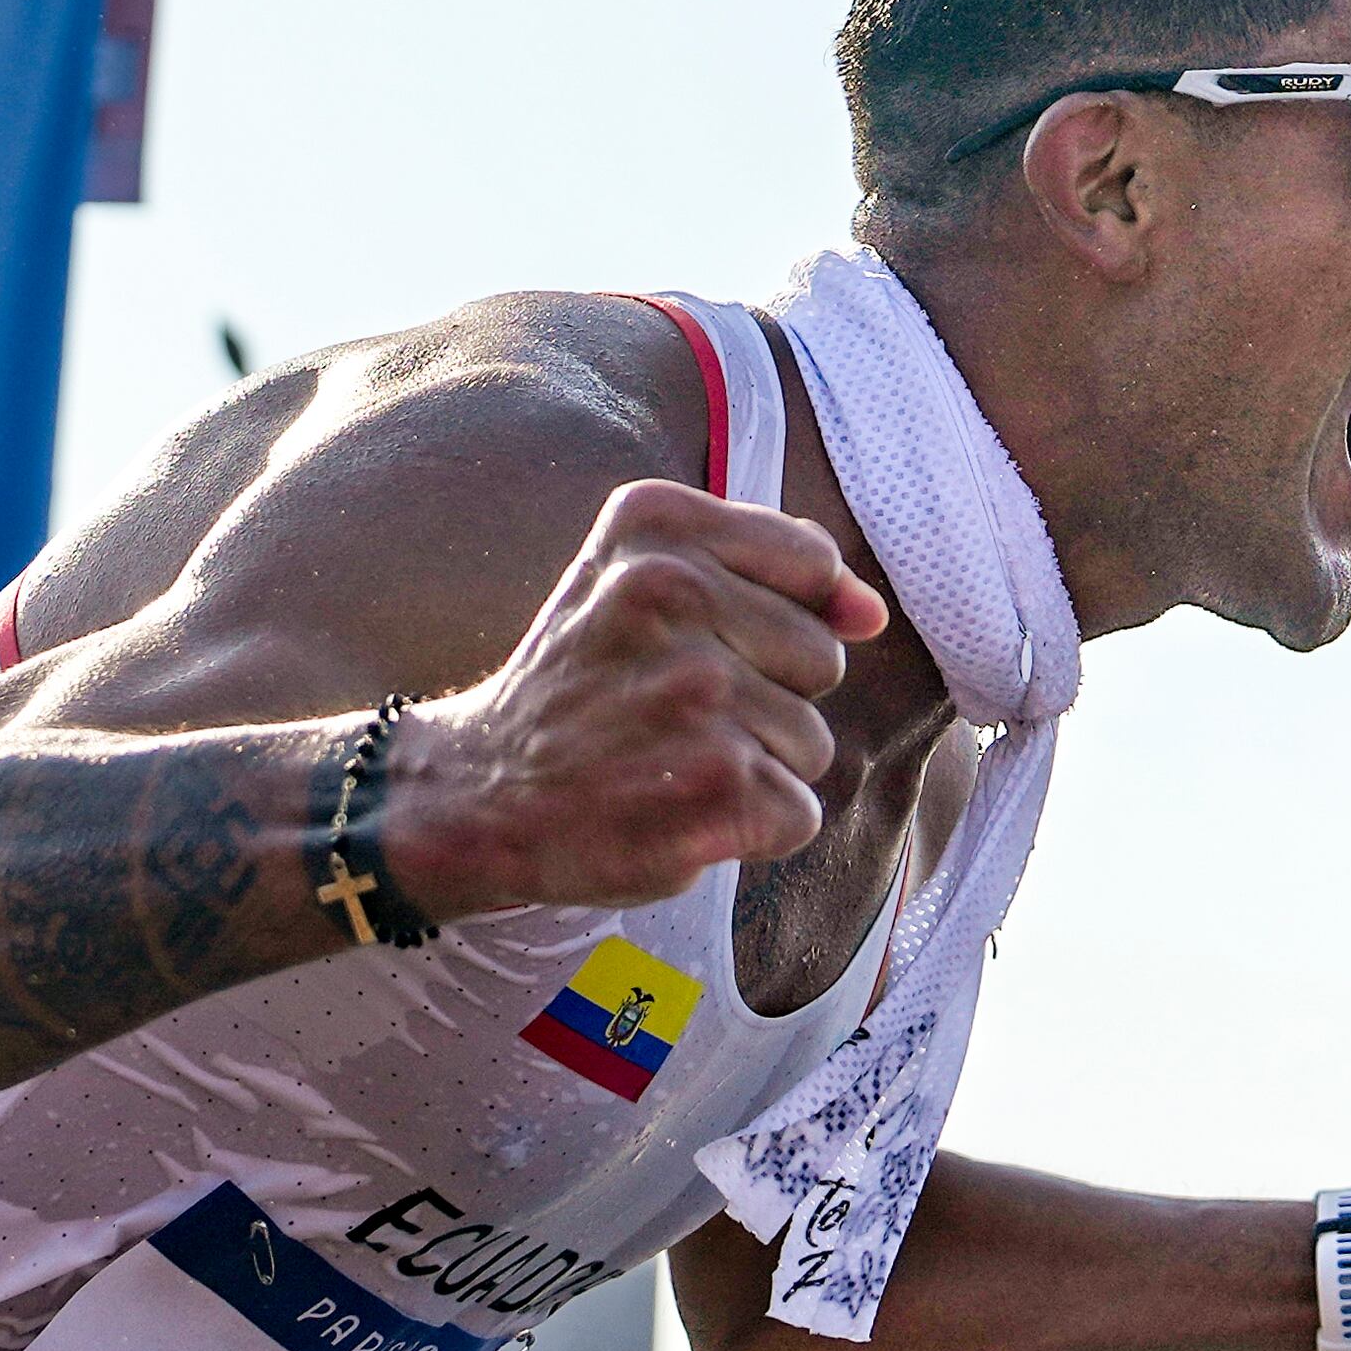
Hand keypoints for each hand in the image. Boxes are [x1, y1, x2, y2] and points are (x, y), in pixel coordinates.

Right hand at [387, 480, 890, 916]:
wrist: (480, 793)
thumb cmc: (586, 685)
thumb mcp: (645, 582)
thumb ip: (774, 572)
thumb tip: (870, 613)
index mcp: (655, 523)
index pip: (813, 564)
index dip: (772, 618)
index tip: (693, 640)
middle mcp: (673, 593)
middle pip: (823, 657)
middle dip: (765, 695)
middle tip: (667, 709)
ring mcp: (697, 691)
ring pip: (813, 740)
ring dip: (752, 765)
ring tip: (663, 758)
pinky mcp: (714, 785)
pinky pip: (798, 811)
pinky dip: (747, 828)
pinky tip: (672, 809)